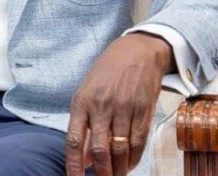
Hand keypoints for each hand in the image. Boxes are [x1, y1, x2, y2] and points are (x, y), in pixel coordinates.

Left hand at [65, 33, 175, 175]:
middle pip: (100, 149)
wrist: (136, 53)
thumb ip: (83, 125)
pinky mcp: (144, 111)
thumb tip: (82, 158)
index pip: (74, 140)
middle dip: (101, 172)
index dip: (73, 164)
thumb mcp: (86, 94)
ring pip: (120, 149)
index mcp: (81, 102)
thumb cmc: (105, 74)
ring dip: (118, 169)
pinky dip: (133, 158)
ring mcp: (124, 109)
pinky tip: (128, 165)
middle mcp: (101, 106)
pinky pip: (138, 142)